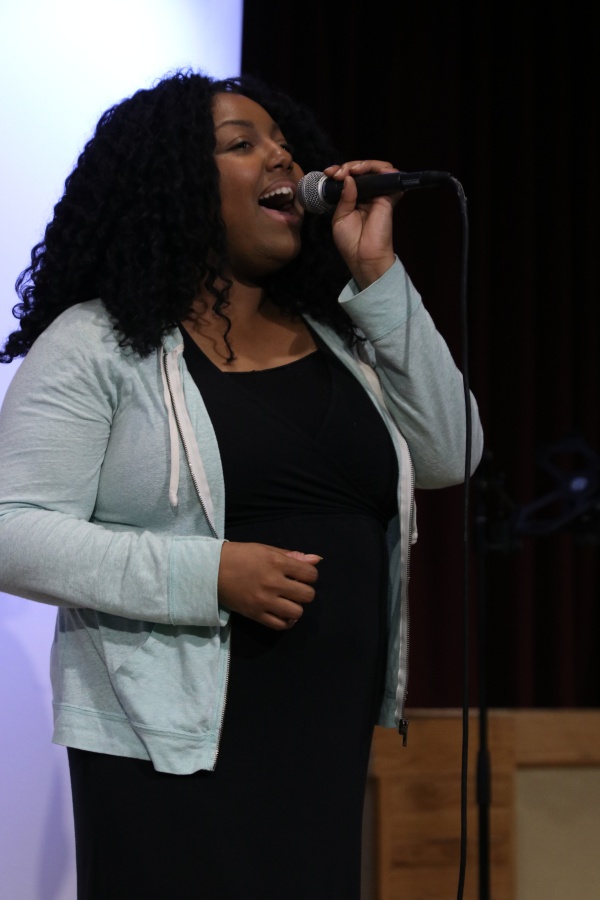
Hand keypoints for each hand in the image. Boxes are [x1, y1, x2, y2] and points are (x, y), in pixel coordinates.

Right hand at [217, 542, 320, 629]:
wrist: (211, 570)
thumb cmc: (240, 556)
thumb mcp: (265, 549)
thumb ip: (292, 555)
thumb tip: (316, 560)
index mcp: (277, 563)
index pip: (310, 574)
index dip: (310, 576)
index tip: (302, 576)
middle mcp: (273, 583)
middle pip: (307, 595)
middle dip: (305, 591)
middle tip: (295, 589)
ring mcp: (264, 601)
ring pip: (297, 612)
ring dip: (296, 607)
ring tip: (288, 601)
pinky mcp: (255, 615)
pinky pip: (280, 625)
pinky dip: (285, 621)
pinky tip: (282, 613)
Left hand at [323, 159, 401, 289]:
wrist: (363, 257)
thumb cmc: (350, 242)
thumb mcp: (339, 217)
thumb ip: (344, 197)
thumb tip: (349, 178)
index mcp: (354, 199)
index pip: (350, 178)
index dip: (340, 171)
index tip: (329, 173)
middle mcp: (367, 195)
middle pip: (363, 170)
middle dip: (349, 166)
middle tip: (337, 173)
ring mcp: (379, 195)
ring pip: (376, 169)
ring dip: (362, 165)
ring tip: (350, 171)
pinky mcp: (389, 198)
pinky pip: (388, 177)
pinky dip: (378, 170)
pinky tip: (363, 172)